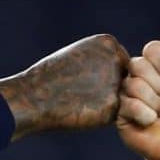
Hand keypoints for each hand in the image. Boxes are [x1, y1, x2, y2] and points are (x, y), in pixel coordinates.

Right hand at [0, 34, 128, 139]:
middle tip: (82, 92)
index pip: (120, 63)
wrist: (34, 97)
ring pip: (123, 97)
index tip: (82, 78)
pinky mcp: (114, 105)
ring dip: (107, 103)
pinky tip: (82, 110)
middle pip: (125, 79)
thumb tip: (125, 72)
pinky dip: (101, 116)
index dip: (103, 75)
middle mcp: (117, 59)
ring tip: (81, 100)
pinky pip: (116, 114)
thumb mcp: (79, 54)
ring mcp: (117, 82)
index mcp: (108, 43)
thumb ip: (103, 59)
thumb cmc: (52, 76)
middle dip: (109, 89)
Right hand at [115, 40, 159, 159]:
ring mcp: (126, 92)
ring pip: (134, 85)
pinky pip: (129, 104)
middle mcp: (138, 75)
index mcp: (157, 64)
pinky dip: (146, 115)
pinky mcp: (118, 110)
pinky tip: (150, 122)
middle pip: (139, 65)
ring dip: (155, 103)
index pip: (152, 49)